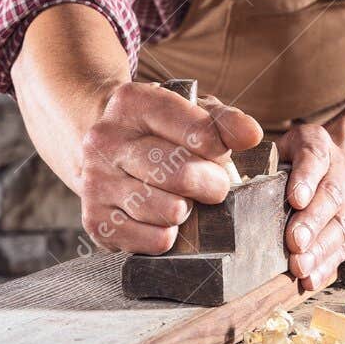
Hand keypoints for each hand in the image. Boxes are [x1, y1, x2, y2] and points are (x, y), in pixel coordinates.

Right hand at [78, 82, 261, 253]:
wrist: (108, 149)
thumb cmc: (160, 131)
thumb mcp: (191, 112)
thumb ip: (224, 121)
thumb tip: (249, 135)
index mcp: (133, 103)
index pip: (199, 133)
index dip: (221, 150)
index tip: (218, 153)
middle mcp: (105, 139)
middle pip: (182, 175)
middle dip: (211, 185)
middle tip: (212, 184)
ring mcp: (96, 180)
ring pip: (169, 211)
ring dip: (188, 211)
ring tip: (182, 198)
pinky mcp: (95, 219)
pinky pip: (154, 240)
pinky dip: (169, 235)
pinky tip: (163, 218)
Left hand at [276, 124, 344, 291]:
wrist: (339, 164)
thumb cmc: (296, 158)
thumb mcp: (280, 147)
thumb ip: (264, 162)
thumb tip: (236, 186)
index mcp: (319, 145)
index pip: (313, 158)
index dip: (305, 179)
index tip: (295, 199)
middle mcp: (342, 171)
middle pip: (330, 196)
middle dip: (312, 222)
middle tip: (295, 242)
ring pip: (342, 225)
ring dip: (320, 249)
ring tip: (301, 267)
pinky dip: (328, 266)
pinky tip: (312, 279)